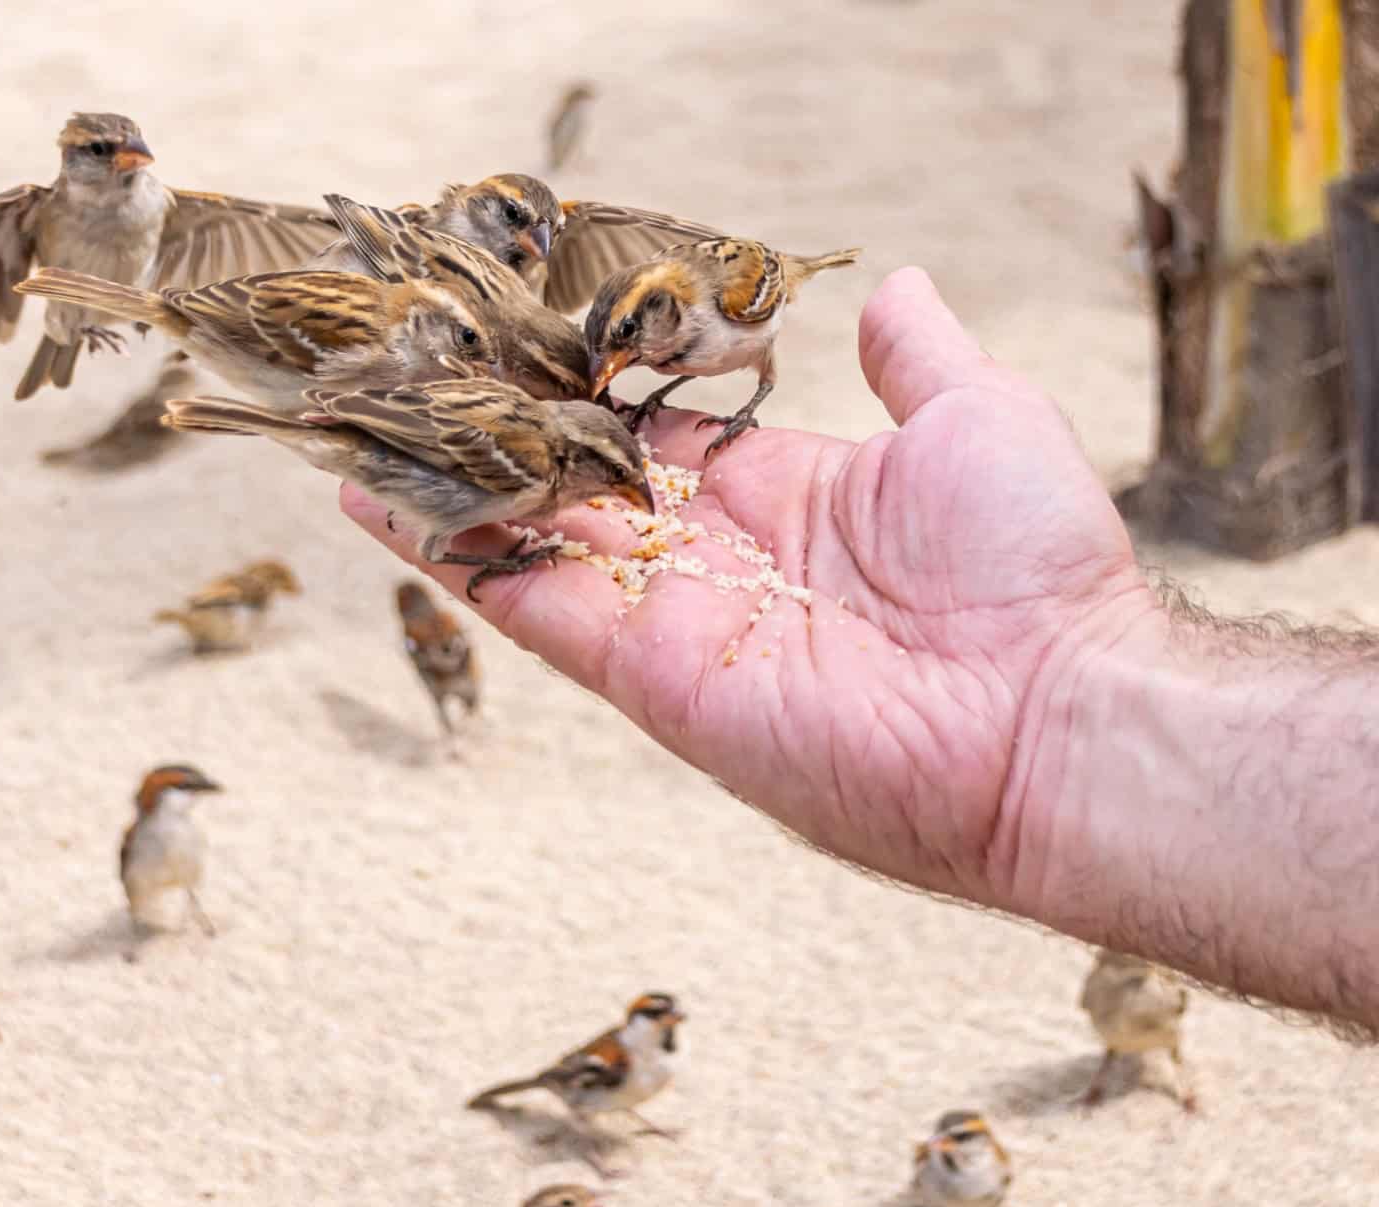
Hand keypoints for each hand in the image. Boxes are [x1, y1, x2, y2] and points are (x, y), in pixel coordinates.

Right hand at [344, 267, 1157, 916]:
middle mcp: (709, 559)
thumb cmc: (1033, 572)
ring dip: (448, 488)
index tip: (518, 345)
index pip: (649, 434)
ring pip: (530, 538)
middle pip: (572, 484)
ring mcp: (669, 617)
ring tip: (364, 432)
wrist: (1047, 714)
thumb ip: (915, 357)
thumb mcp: (975, 418)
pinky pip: (530, 602)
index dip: (584, 391)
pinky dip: (451, 555)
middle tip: (413, 383)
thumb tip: (894, 288)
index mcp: (776, 496)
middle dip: (495, 437)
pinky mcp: (643, 670)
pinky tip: (381, 504)